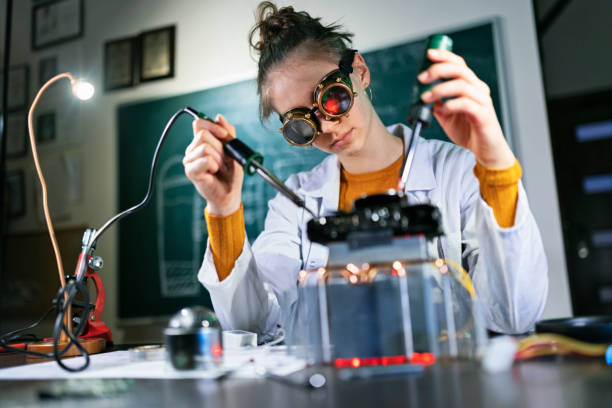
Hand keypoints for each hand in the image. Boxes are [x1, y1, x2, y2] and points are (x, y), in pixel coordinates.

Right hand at [183, 114, 243, 215]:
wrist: (230, 193)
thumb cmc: (231, 174)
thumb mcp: (234, 150)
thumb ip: (228, 133)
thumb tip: (219, 117)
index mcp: (201, 142)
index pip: (199, 122)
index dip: (213, 126)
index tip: (225, 136)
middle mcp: (192, 150)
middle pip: (203, 134)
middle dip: (220, 147)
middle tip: (224, 160)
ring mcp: (190, 161)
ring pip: (205, 147)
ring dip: (219, 159)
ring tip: (220, 168)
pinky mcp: (191, 171)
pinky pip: (205, 160)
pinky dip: (215, 166)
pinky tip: (214, 173)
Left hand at [418, 49, 515, 167]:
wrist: (484, 151)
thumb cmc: (468, 131)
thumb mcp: (446, 115)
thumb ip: (437, 103)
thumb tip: (422, 94)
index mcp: (471, 86)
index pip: (459, 64)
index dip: (444, 56)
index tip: (428, 54)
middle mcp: (478, 90)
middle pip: (460, 70)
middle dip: (438, 70)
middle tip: (421, 78)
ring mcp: (483, 102)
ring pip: (462, 85)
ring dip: (440, 89)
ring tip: (425, 97)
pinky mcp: (483, 115)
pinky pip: (467, 104)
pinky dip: (451, 105)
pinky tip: (442, 111)